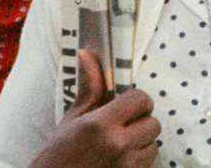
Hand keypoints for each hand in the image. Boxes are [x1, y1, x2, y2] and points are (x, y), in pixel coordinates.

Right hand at [28, 49, 158, 167]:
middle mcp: (118, 144)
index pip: (140, 99)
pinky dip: (139, 161)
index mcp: (100, 125)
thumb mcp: (71, 121)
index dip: (134, 101)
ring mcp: (127, 165)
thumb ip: (89, 88)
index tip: (124, 107)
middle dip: (139, 123)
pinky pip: (150, 163)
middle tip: (119, 129)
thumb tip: (87, 54)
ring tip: (116, 148)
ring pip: (154, 144)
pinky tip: (118, 162)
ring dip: (141, 144)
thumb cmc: (56, 157)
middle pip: (153, 123)